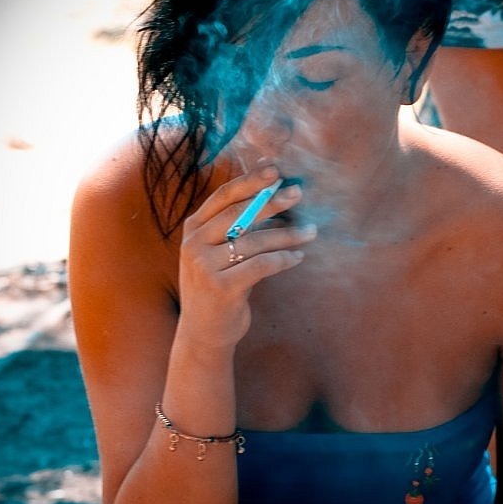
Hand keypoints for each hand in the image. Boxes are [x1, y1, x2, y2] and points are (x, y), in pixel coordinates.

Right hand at [178, 162, 316, 354]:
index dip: (250, 181)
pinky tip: (298, 257)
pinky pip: (261, 265)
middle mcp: (194, 244)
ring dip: (286, 235)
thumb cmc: (217, 286)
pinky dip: (283, 259)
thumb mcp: (216, 254)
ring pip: (254, 241)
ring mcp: (205, 266)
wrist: (203, 333)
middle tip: (298, 193)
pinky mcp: (222, 288)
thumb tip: (272, 196)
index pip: (222, 197)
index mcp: (192, 230)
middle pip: (239, 214)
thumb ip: (234, 227)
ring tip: (310, 231)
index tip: (275, 170)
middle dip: (272, 202)